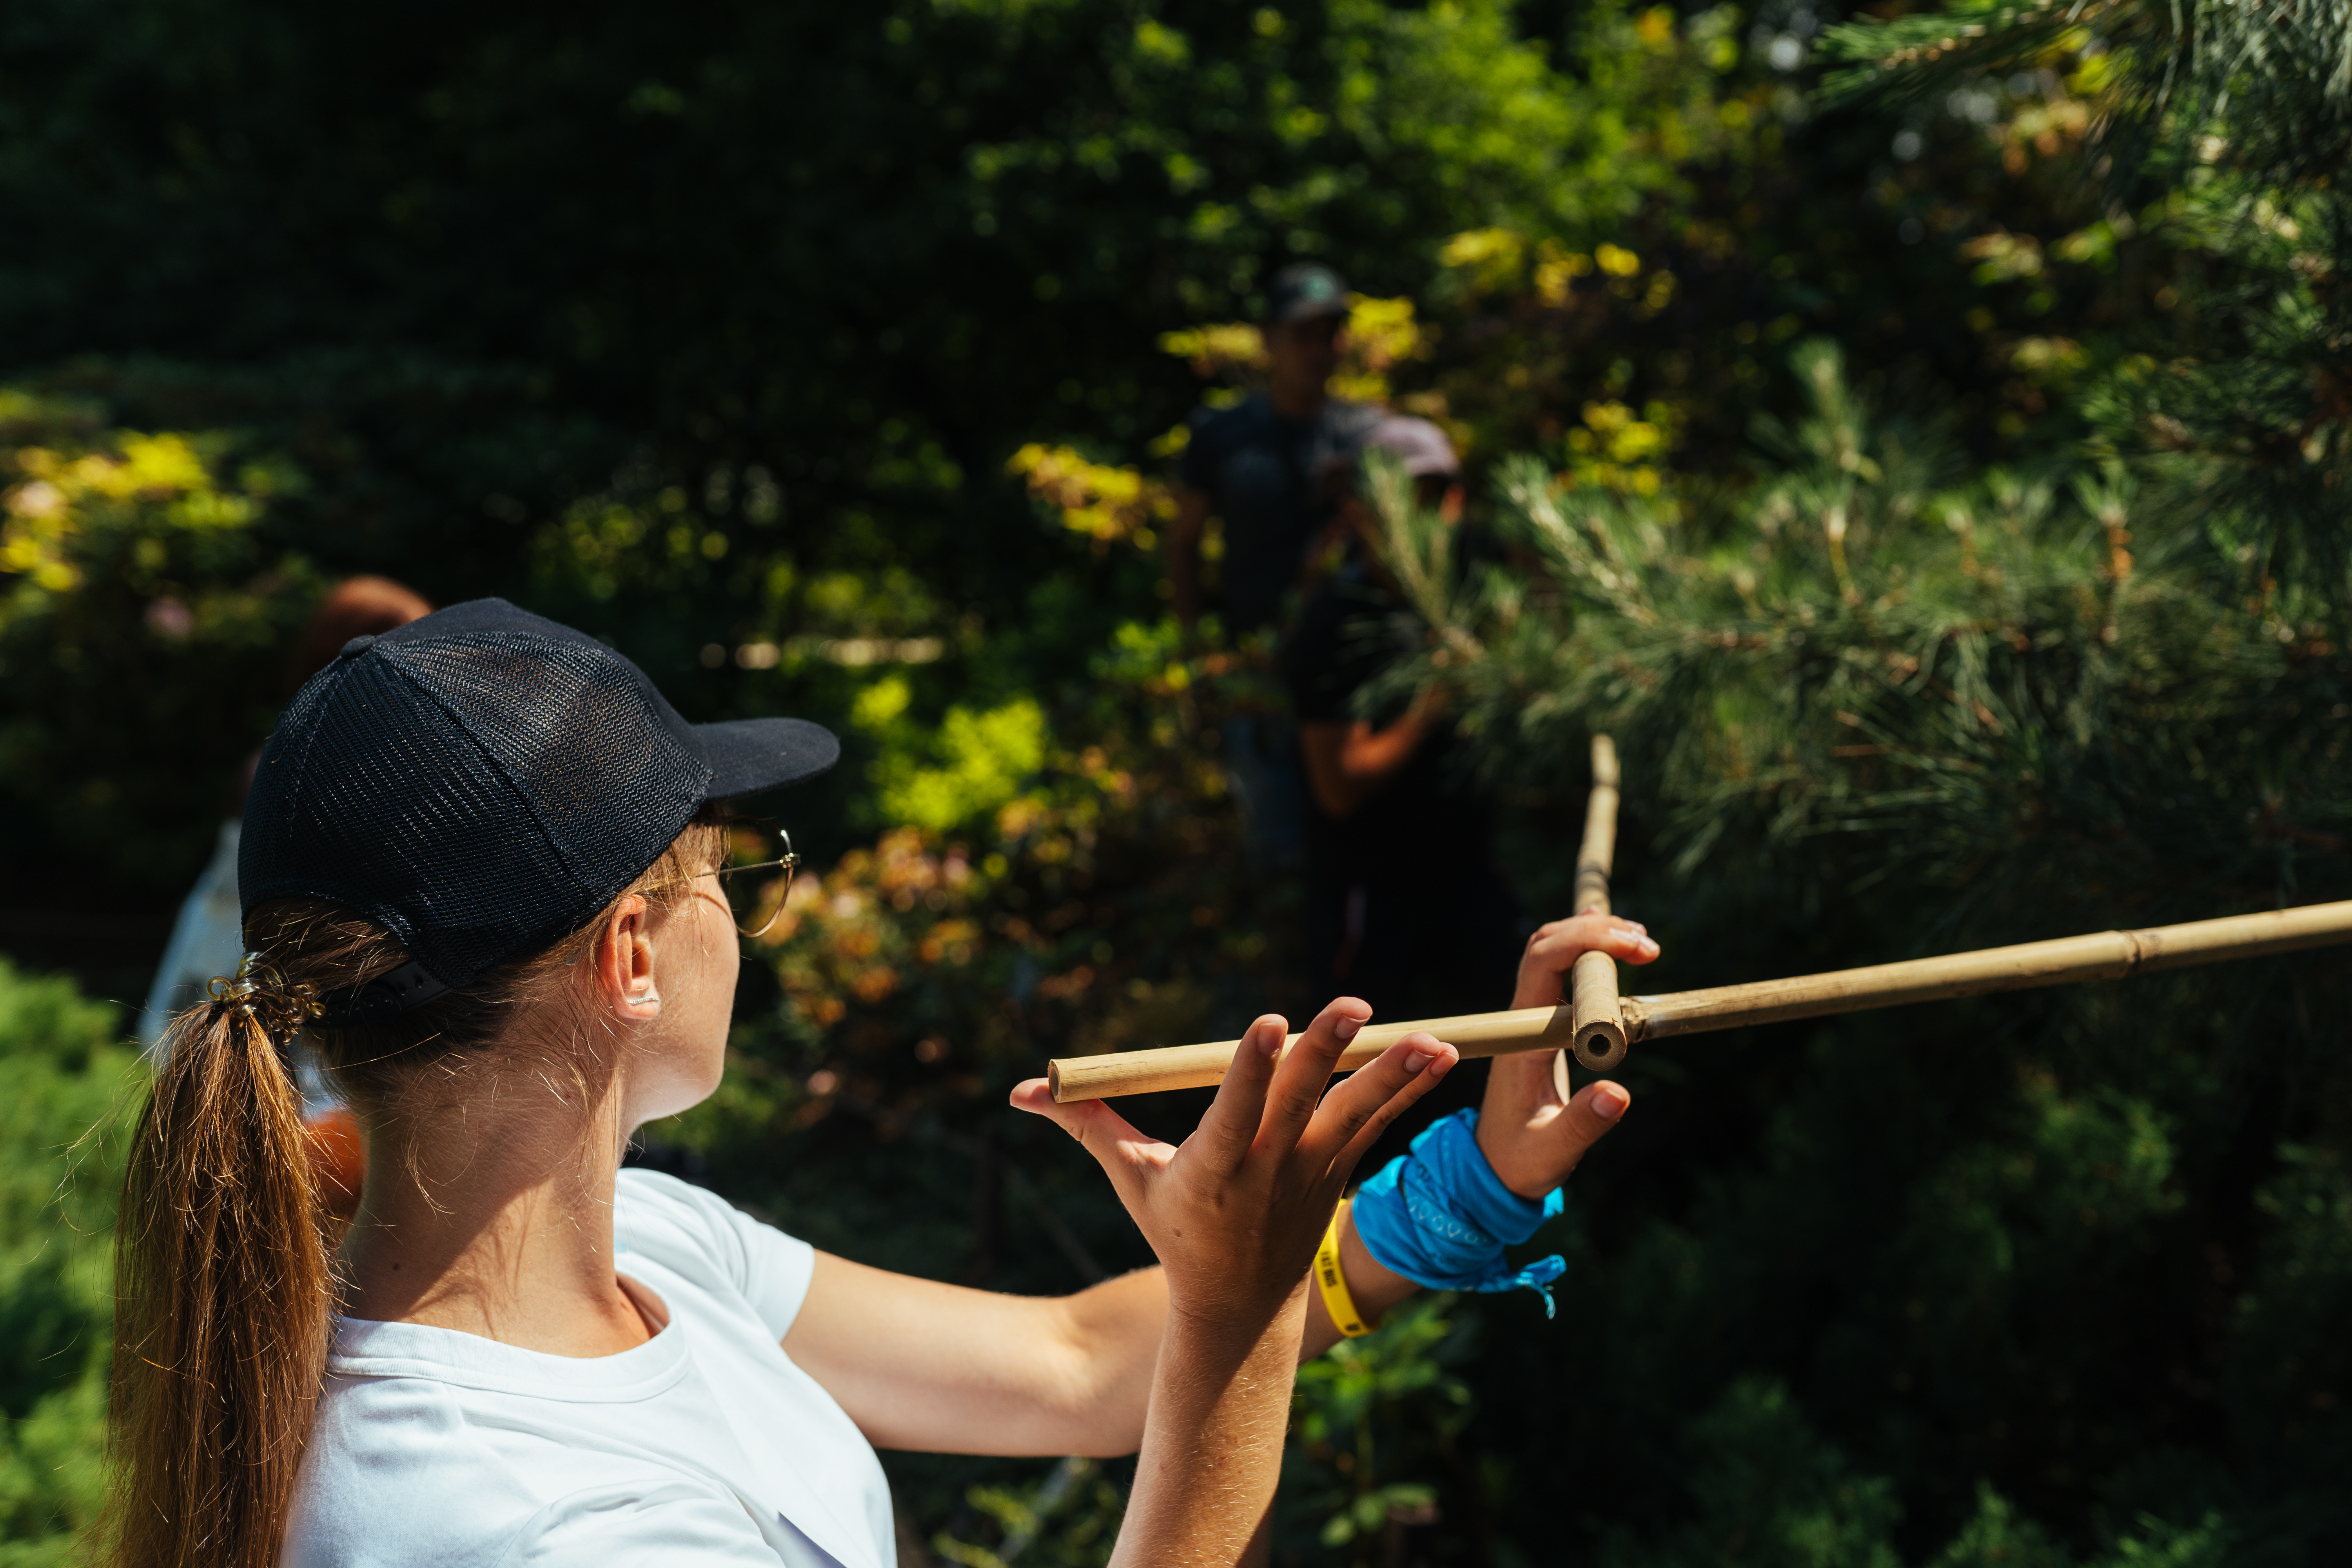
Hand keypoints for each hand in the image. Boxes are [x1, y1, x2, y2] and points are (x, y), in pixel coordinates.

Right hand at [1012, 997, 1457, 1330]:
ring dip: (1393, 1075)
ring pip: (1356, 1113)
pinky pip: (1381, 1124)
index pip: (1235, 1109)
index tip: (1269, 1023)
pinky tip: (1444, 1056)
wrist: (1241, 1305)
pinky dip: (1411, 1092)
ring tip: (1434, 1040)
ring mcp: (1313, 1171)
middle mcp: (1268, 1168)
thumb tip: (1020, 1089)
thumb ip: (1085, 1124)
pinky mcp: (1341, 1171)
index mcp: (1213, 1168)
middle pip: (1301, 1099)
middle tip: (1353, 1005)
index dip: (1253, 1068)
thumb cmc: (1175, 1229)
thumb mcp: (1130, 1179)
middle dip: (1325, 1050)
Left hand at [1477, 911, 1660, 1198]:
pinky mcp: (1540, 1026)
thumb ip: (1583, 1124)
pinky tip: (1613, 943)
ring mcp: (1528, 1019)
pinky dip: (1586, 951)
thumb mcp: (1552, 1151)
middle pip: (1545, 946)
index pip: (1543, 964)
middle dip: (1595, 931)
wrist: (1493, 1166)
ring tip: (1640, 940)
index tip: (1639, 950)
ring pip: (1550, 953)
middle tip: (1648, 945)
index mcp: (1519, 1039)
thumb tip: (1620, 1092)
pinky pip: (1557, 973)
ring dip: (1591, 935)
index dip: (1587, 941)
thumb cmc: (1519, 1161)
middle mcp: (1519, 1020)